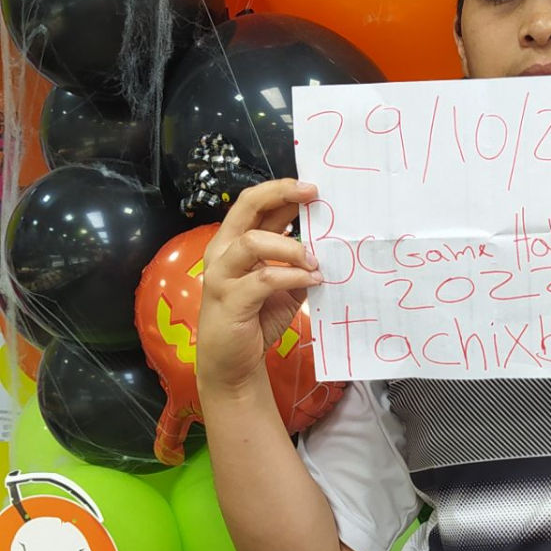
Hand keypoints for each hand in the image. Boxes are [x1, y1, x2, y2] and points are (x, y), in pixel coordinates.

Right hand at [196, 178, 322, 393]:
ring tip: (315, 262)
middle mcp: (223, 252)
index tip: (313, 188)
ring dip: (292, 248)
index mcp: (234, 242)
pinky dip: (293, 276)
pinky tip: (312, 281)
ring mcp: (222, 275)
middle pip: (247, 206)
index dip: (282, 190)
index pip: (255, 204)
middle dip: (280, 194)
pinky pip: (265, 278)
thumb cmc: (256, 318)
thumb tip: (328, 241)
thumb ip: (295, 260)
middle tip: (311, 194)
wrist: (232, 362)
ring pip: (254, 241)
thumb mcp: (283, 283)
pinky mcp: (230, 300)